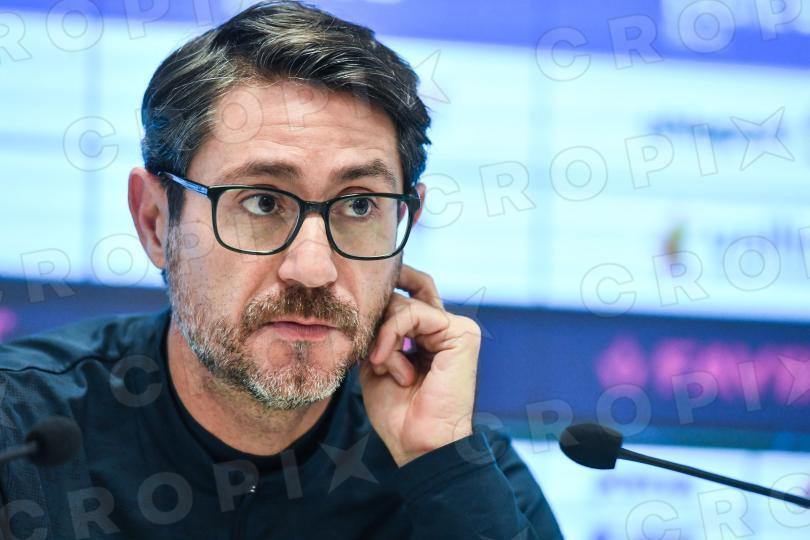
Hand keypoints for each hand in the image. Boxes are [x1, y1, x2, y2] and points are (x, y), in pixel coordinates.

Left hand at [359, 264, 480, 466]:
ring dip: (383, 337)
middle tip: (373, 355)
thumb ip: (377, 330)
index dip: (388, 291)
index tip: (362, 294)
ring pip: (404, 305)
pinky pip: (414, 314)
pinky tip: (384, 358)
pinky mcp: (462, 334)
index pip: (406, 297)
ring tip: (382, 365)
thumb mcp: (376, 361)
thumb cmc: (397, 411)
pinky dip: (391, 333)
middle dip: (377, 323)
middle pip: (401, 298)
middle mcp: (445, 330)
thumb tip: (369, 301)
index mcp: (429, 336)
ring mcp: (456, 329)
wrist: (417, 442)